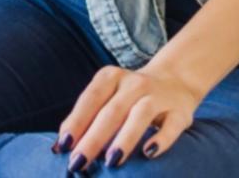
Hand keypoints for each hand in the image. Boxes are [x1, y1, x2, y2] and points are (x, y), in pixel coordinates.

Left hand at [52, 58, 203, 167]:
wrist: (175, 80)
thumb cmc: (129, 96)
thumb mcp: (107, 98)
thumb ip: (85, 118)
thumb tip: (58, 146)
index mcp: (111, 77)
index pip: (90, 99)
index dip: (76, 121)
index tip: (63, 145)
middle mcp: (134, 83)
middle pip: (111, 111)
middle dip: (93, 137)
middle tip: (78, 162)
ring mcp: (158, 96)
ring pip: (140, 114)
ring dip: (125, 138)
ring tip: (111, 161)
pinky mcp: (180, 111)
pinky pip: (171, 125)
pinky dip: (162, 139)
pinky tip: (149, 153)